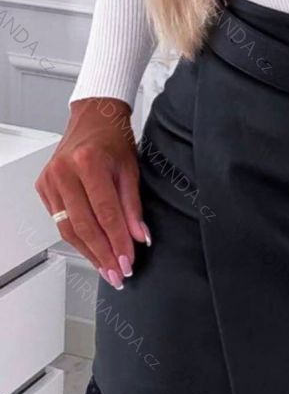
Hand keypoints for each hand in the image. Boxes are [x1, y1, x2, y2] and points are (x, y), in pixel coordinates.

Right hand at [35, 97, 149, 288]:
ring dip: (89, 253)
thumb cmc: (113, 140)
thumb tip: (139, 238)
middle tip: (117, 274)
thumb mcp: (131, 170)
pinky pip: (60, 221)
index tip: (128, 262)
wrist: (93, 118)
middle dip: (103, 255)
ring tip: (106, 269)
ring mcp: (50, 180)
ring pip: (68, 228)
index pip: (106, 214)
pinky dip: (77, 239)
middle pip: (84, 226)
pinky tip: (91, 251)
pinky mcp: (44, 187)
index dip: (117, 242)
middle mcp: (64, 171)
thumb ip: (133, 207)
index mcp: (88, 163)